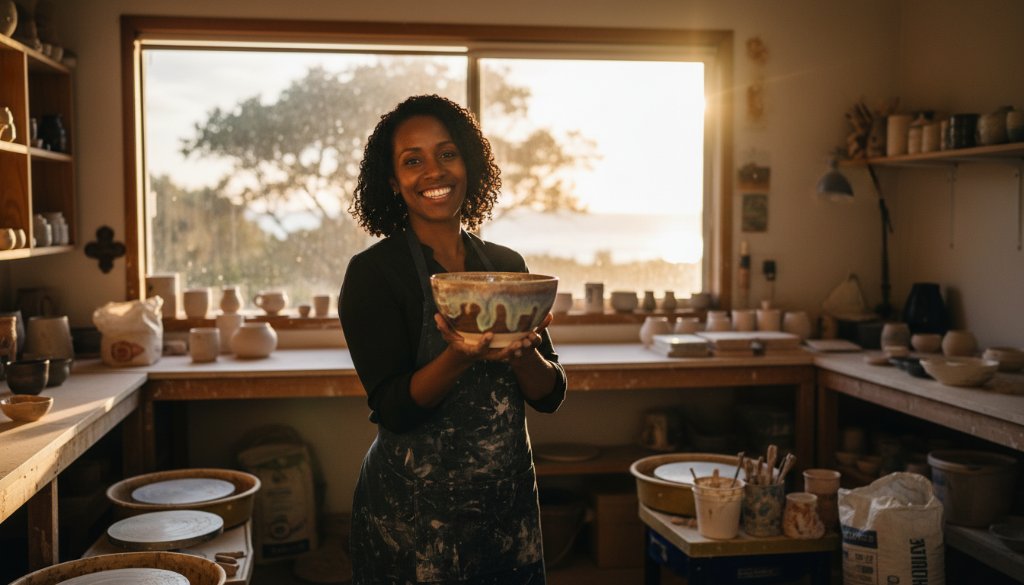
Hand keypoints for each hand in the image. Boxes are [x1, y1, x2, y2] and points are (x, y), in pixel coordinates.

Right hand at [434, 312, 552, 362]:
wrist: (467, 354)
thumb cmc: (457, 343)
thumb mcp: (448, 336)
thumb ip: (443, 327)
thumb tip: (436, 316)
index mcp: (476, 350)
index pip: (481, 348)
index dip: (485, 343)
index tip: (490, 335)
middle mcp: (489, 353)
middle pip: (503, 354)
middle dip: (513, 349)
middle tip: (522, 342)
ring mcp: (498, 351)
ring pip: (515, 351)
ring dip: (525, 345)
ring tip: (535, 336)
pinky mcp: (505, 347)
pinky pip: (520, 344)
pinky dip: (530, 337)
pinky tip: (540, 325)